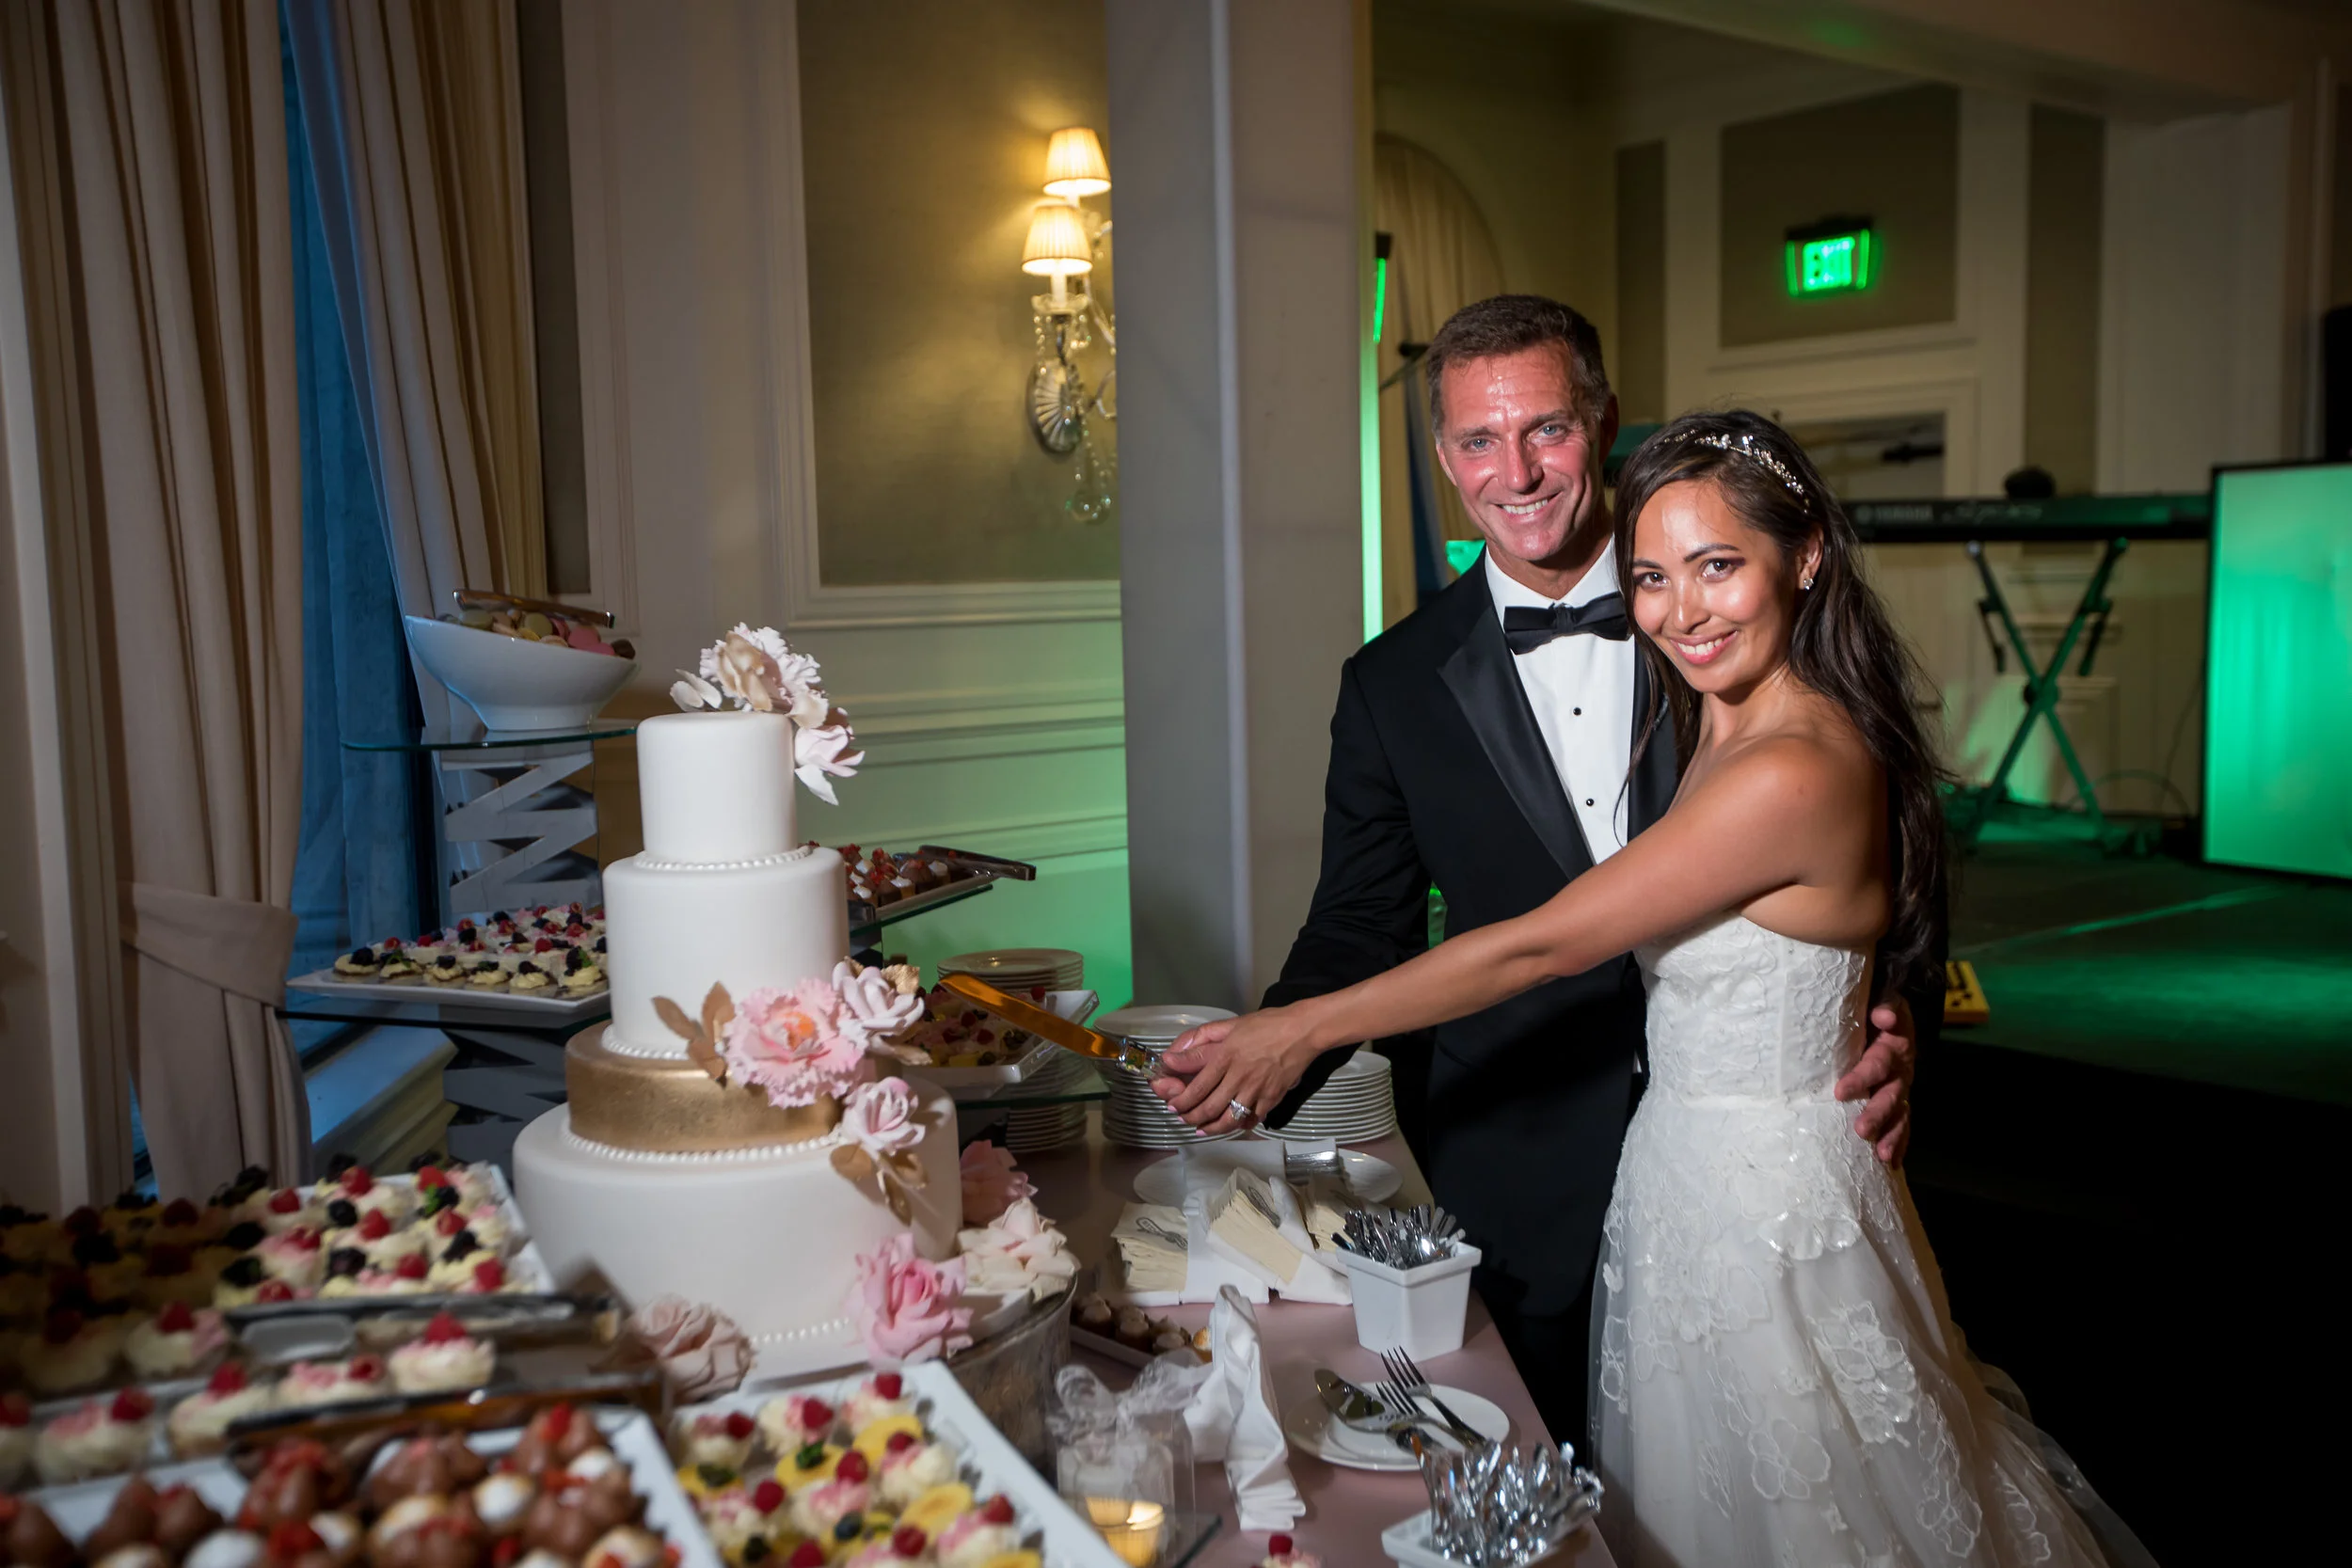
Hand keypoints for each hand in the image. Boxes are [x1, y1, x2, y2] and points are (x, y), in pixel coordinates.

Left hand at [1149, 1007, 1320, 1136]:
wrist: (1302, 1031)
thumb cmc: (1266, 1024)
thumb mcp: (1230, 1026)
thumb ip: (1200, 1041)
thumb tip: (1170, 1058)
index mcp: (1226, 1056)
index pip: (1197, 1088)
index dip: (1183, 1101)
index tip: (1174, 1106)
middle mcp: (1239, 1077)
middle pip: (1210, 1107)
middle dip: (1193, 1117)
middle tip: (1184, 1120)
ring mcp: (1257, 1090)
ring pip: (1230, 1118)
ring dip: (1213, 1128)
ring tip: (1203, 1130)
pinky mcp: (1272, 1098)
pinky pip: (1253, 1118)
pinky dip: (1241, 1124)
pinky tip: (1233, 1125)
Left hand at [1834, 994, 1916, 1164]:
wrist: (1892, 1012)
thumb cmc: (1876, 1009)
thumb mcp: (1883, 1001)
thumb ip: (1886, 1005)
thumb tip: (1882, 1014)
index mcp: (1894, 1045)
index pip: (1878, 1063)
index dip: (1863, 1076)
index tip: (1840, 1092)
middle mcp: (1900, 1069)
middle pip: (1890, 1094)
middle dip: (1877, 1113)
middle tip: (1862, 1130)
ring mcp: (1901, 1087)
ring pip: (1899, 1113)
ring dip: (1891, 1133)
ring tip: (1882, 1153)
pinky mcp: (1900, 1100)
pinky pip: (1903, 1124)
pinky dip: (1900, 1143)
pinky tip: (1891, 1163)